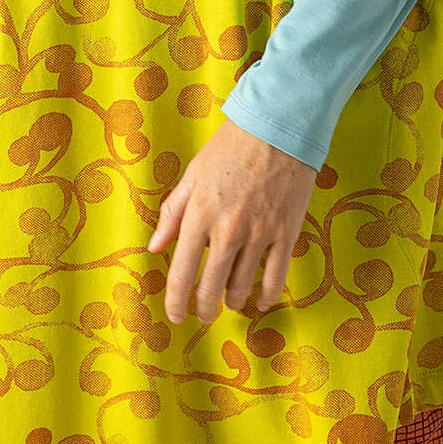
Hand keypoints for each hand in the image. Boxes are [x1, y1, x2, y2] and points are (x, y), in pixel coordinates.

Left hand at [147, 114, 317, 322]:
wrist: (279, 128)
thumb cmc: (232, 147)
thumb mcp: (194, 174)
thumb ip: (174, 213)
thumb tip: (156, 247)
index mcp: (200, 214)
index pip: (182, 272)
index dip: (175, 301)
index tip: (175, 315)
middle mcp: (228, 229)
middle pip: (211, 288)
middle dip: (204, 309)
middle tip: (202, 315)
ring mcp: (260, 233)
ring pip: (242, 286)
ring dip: (232, 300)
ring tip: (229, 300)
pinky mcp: (287, 233)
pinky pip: (276, 278)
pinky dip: (266, 296)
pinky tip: (260, 299)